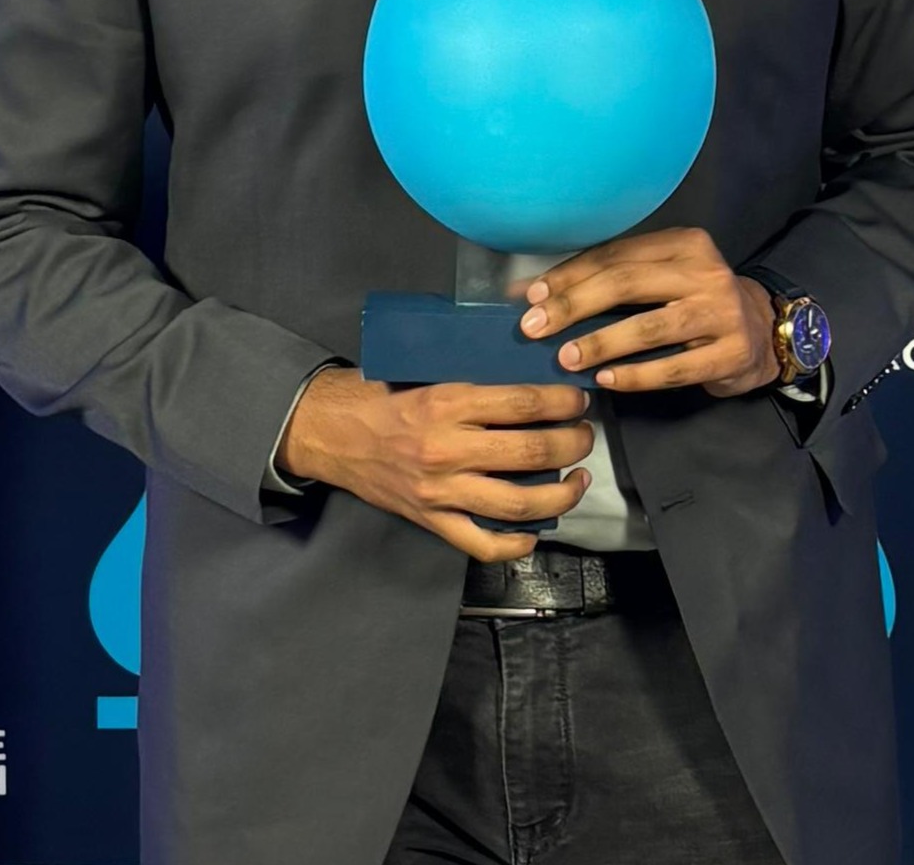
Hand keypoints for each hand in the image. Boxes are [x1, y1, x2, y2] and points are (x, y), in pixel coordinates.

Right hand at [277, 368, 594, 561]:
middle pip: (530, 451)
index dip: (561, 401)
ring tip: (577, 480)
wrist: (327, 432)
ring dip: (559, 494)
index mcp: (446, 403)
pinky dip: (515, 542)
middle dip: (572, 444)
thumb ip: (469, 379)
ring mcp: (440, 491)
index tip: (579, 398)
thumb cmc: (377, 392)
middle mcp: (447, 449)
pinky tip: (536, 530)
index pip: (521, 403)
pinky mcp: (430, 520)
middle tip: (585, 435)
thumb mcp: (423, 371)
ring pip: (517, 503)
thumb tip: (526, 374)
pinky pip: (482, 543)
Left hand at [520, 227, 779, 397]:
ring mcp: (722, 313)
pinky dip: (635, 375)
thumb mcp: (662, 278)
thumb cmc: (696, 302)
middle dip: (575, 304)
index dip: (570, 275)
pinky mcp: (731, 353)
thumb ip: (610, 280)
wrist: (764, 333)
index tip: (531, 296)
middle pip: (627, 283)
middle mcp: (704, 271)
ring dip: (601, 343)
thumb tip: (533, 292)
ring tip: (566, 357)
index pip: (616, 255)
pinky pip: (674, 367)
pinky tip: (606, 380)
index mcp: (683, 243)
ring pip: (649, 327)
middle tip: (535, 327)